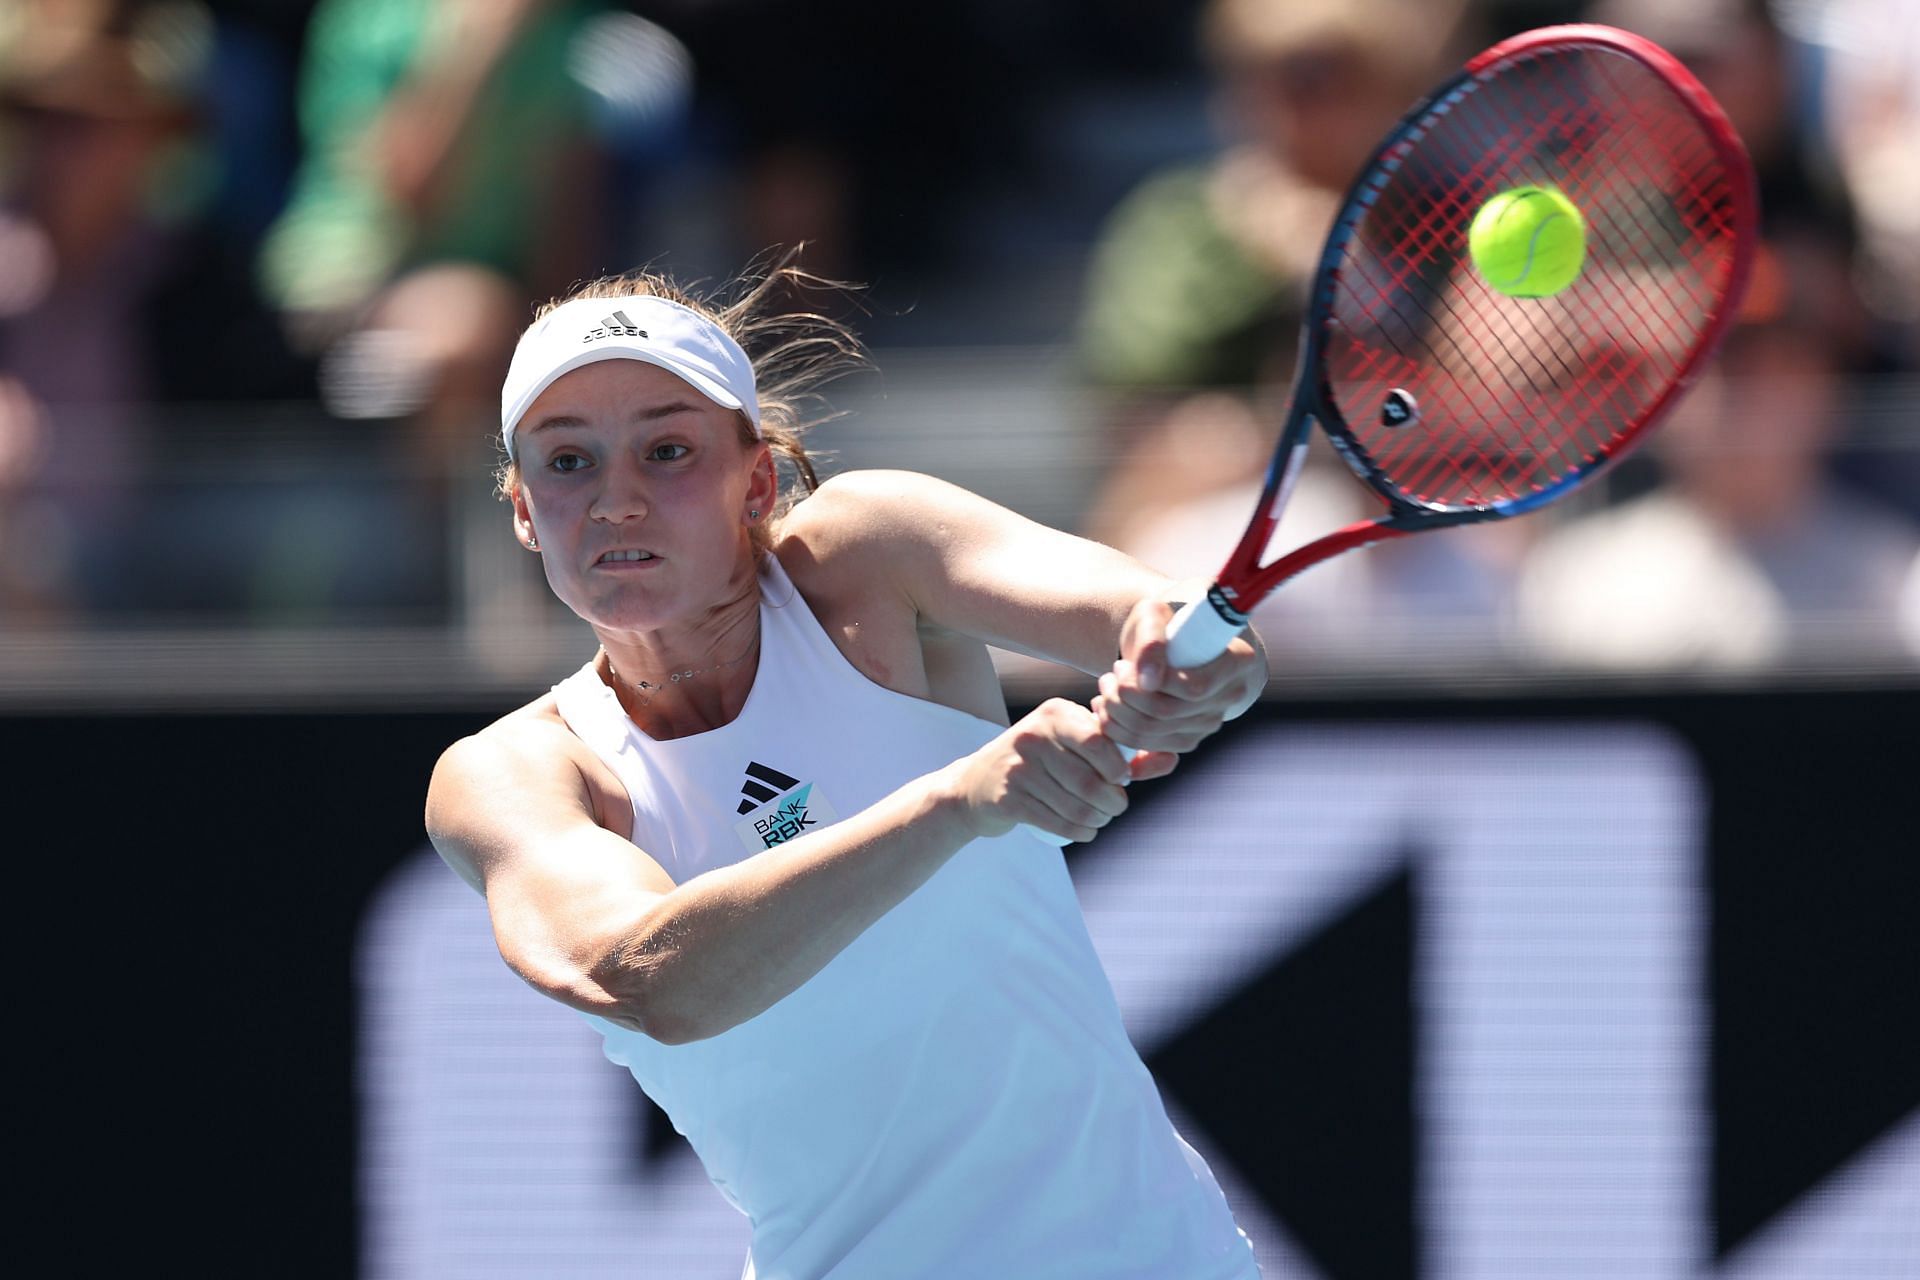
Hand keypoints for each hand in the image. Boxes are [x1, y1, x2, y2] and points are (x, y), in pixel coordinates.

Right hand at [948, 699, 1134, 843]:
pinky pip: (1057, 823)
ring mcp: (1018, 768)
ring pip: (1077, 806)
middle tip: (1114, 806)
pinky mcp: (1009, 799)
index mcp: (1055, 714)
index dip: (1119, 769)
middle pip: (1091, 781)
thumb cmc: (1043, 761)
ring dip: (1098, 821)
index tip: (1120, 779)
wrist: (979, 782)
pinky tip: (1086, 831)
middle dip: (1113, 802)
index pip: (1101, 743)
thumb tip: (1173, 758)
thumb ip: (1126, 751)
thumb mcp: (1075, 744)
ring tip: (1100, 818)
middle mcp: (1033, 736)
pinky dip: (1080, 833)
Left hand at [1093, 597, 1265, 760]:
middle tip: (1109, 675)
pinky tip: (1106, 707)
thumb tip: (1148, 682)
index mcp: (1238, 659)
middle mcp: (1232, 694)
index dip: (1155, 683)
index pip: (1195, 687)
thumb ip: (1151, 640)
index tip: (1122, 665)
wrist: (1167, 642)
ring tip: (1106, 686)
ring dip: (1118, 712)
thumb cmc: (1164, 621)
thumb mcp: (1154, 615)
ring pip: (1156, 732)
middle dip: (1126, 697)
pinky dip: (1119, 730)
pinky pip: (1151, 745)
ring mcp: (1212, 720)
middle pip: (1171, 712)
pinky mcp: (1190, 737)